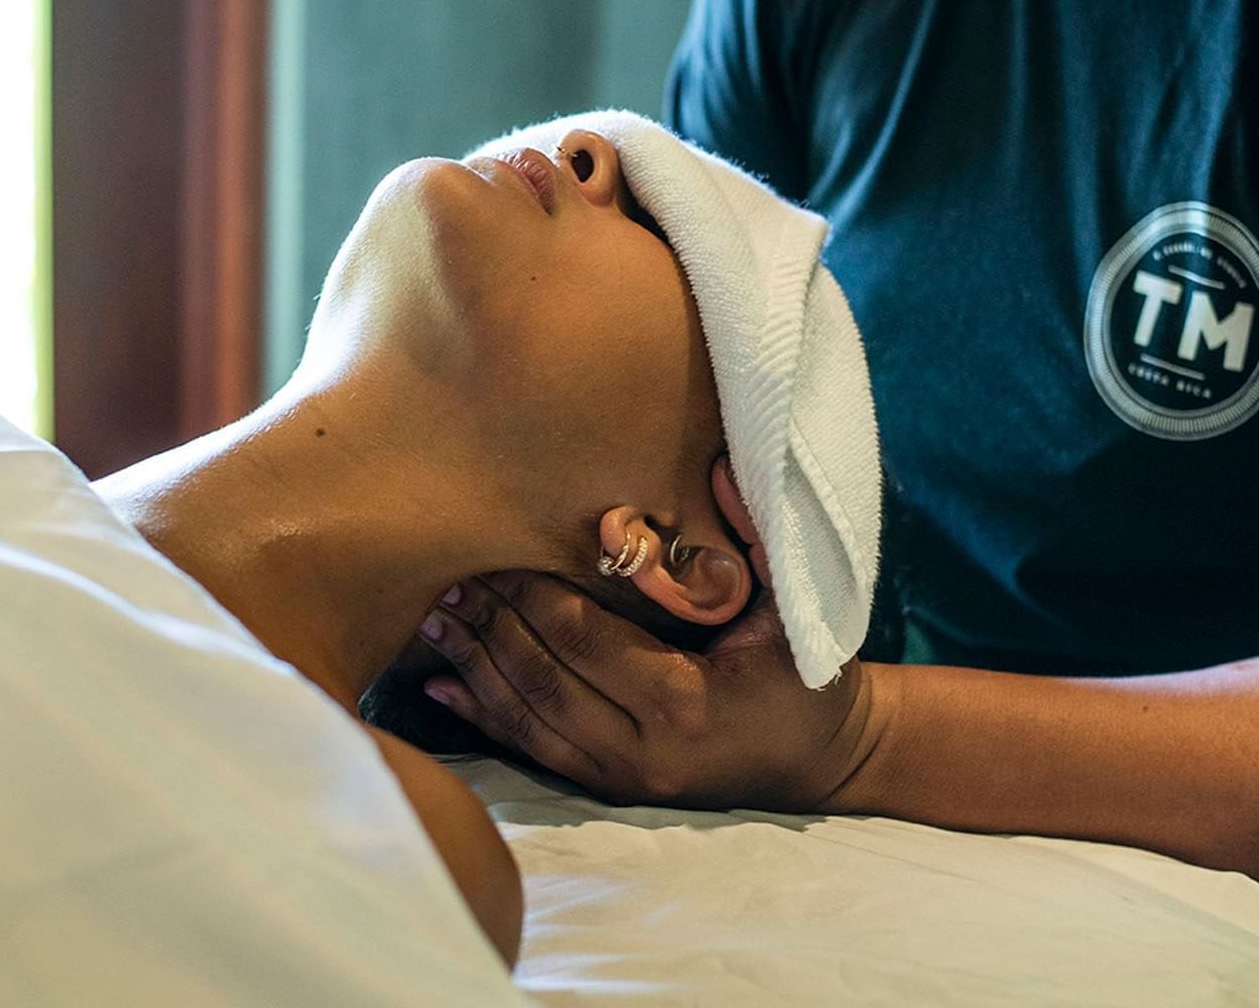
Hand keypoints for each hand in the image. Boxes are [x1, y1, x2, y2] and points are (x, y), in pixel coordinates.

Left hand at [419, 544, 872, 810]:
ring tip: (433, 614)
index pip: (583, 639)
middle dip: (491, 623)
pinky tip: (442, 685)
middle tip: (446, 571)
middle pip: (542, 678)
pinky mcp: (610, 791)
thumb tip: (714, 468)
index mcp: (684, 700)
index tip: (497, 548)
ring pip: (526, 718)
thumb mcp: (794, 608)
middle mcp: (642, 750)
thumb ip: (752, 539)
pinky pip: (531, 751)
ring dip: (474, 664)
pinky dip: (482, 715)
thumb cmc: (808, 675)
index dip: (533, 594)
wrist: (825, 763)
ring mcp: (622, 778)